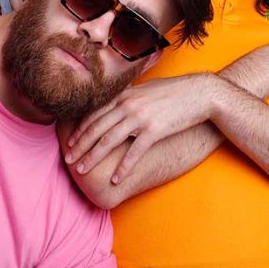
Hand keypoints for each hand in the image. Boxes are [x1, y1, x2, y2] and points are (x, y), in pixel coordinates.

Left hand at [64, 74, 215, 181]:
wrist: (200, 93)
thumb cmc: (175, 91)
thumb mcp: (147, 89)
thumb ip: (129, 96)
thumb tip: (116, 103)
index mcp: (125, 95)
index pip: (94, 114)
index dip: (80, 130)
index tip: (70, 143)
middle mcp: (129, 105)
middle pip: (97, 129)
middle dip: (80, 146)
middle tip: (68, 160)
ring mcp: (141, 118)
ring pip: (109, 141)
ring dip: (93, 158)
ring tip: (82, 171)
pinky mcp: (155, 130)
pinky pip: (134, 152)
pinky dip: (123, 167)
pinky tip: (115, 178)